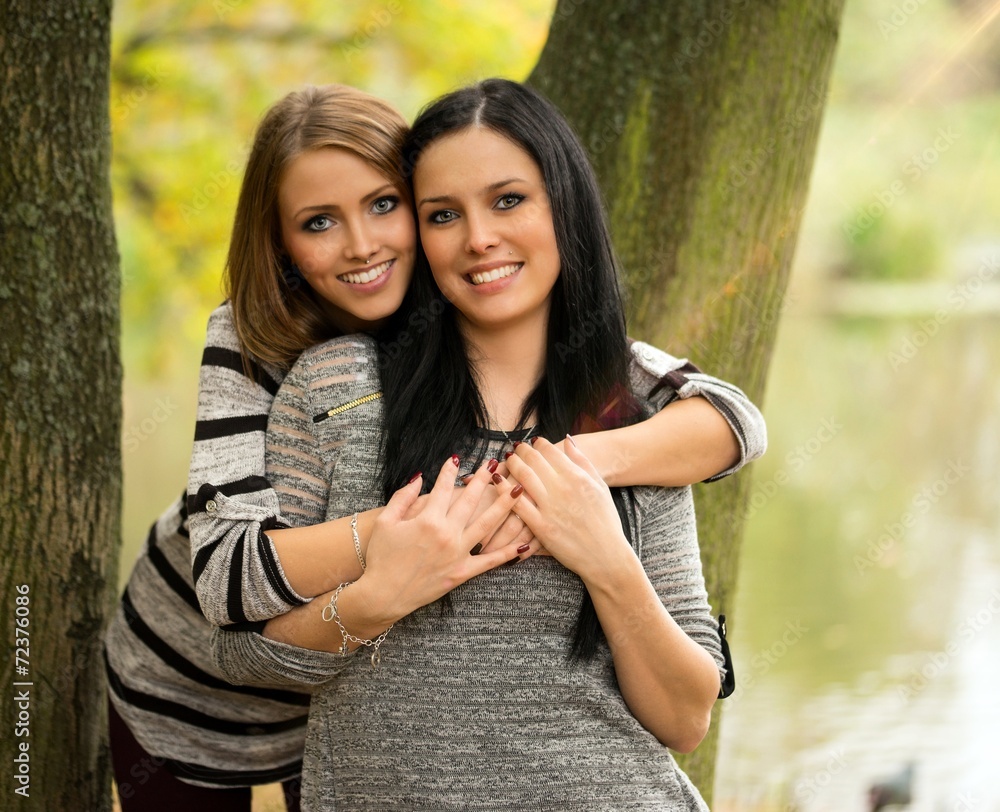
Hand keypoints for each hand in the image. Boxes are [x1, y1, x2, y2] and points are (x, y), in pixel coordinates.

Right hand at [357, 456, 527, 624]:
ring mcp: (458, 553)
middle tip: (494, 463)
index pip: (444, 487)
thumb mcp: (385, 522)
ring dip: (505, 505)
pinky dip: (508, 552)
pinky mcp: (462, 572)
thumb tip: (419, 477)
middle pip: (471, 500)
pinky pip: (490, 561)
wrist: (383, 595)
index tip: (457, 458)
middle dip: (484, 479)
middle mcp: (447, 534)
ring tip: (517, 489)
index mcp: (427, 519)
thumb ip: (403, 497)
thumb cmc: (381, 557)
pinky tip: (525, 543)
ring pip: (488, 524)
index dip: (450, 471)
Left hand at [504, 436, 630, 579]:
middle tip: (516, 448)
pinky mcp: (540, 526)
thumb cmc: (605, 520)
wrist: (606, 556)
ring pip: (523, 477)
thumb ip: (583, 461)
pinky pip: (517, 504)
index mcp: (577, 477)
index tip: (533, 442)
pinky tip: (497, 481)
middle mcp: (563, 489)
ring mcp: (550, 508)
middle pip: (533, 461)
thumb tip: (567, 440)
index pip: (550, 451)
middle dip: (521, 451)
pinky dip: (504, 490)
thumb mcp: (600, 486)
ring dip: (512, 465)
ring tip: (508, 460)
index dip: (537, 443)